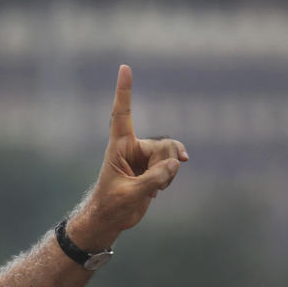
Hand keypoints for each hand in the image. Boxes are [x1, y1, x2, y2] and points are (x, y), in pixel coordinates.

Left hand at [71, 65, 187, 246]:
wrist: (111, 219)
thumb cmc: (111, 205)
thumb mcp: (131, 194)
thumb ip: (154, 179)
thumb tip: (176, 163)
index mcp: (119, 146)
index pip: (122, 113)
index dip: (124, 91)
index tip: (124, 67)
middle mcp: (132, 147)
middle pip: (162, 145)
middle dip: (167, 164)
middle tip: (158, 184)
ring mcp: (144, 158)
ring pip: (170, 155)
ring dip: (168, 173)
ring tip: (154, 189)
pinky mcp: (153, 168)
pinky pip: (172, 165)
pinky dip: (169, 178)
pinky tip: (157, 191)